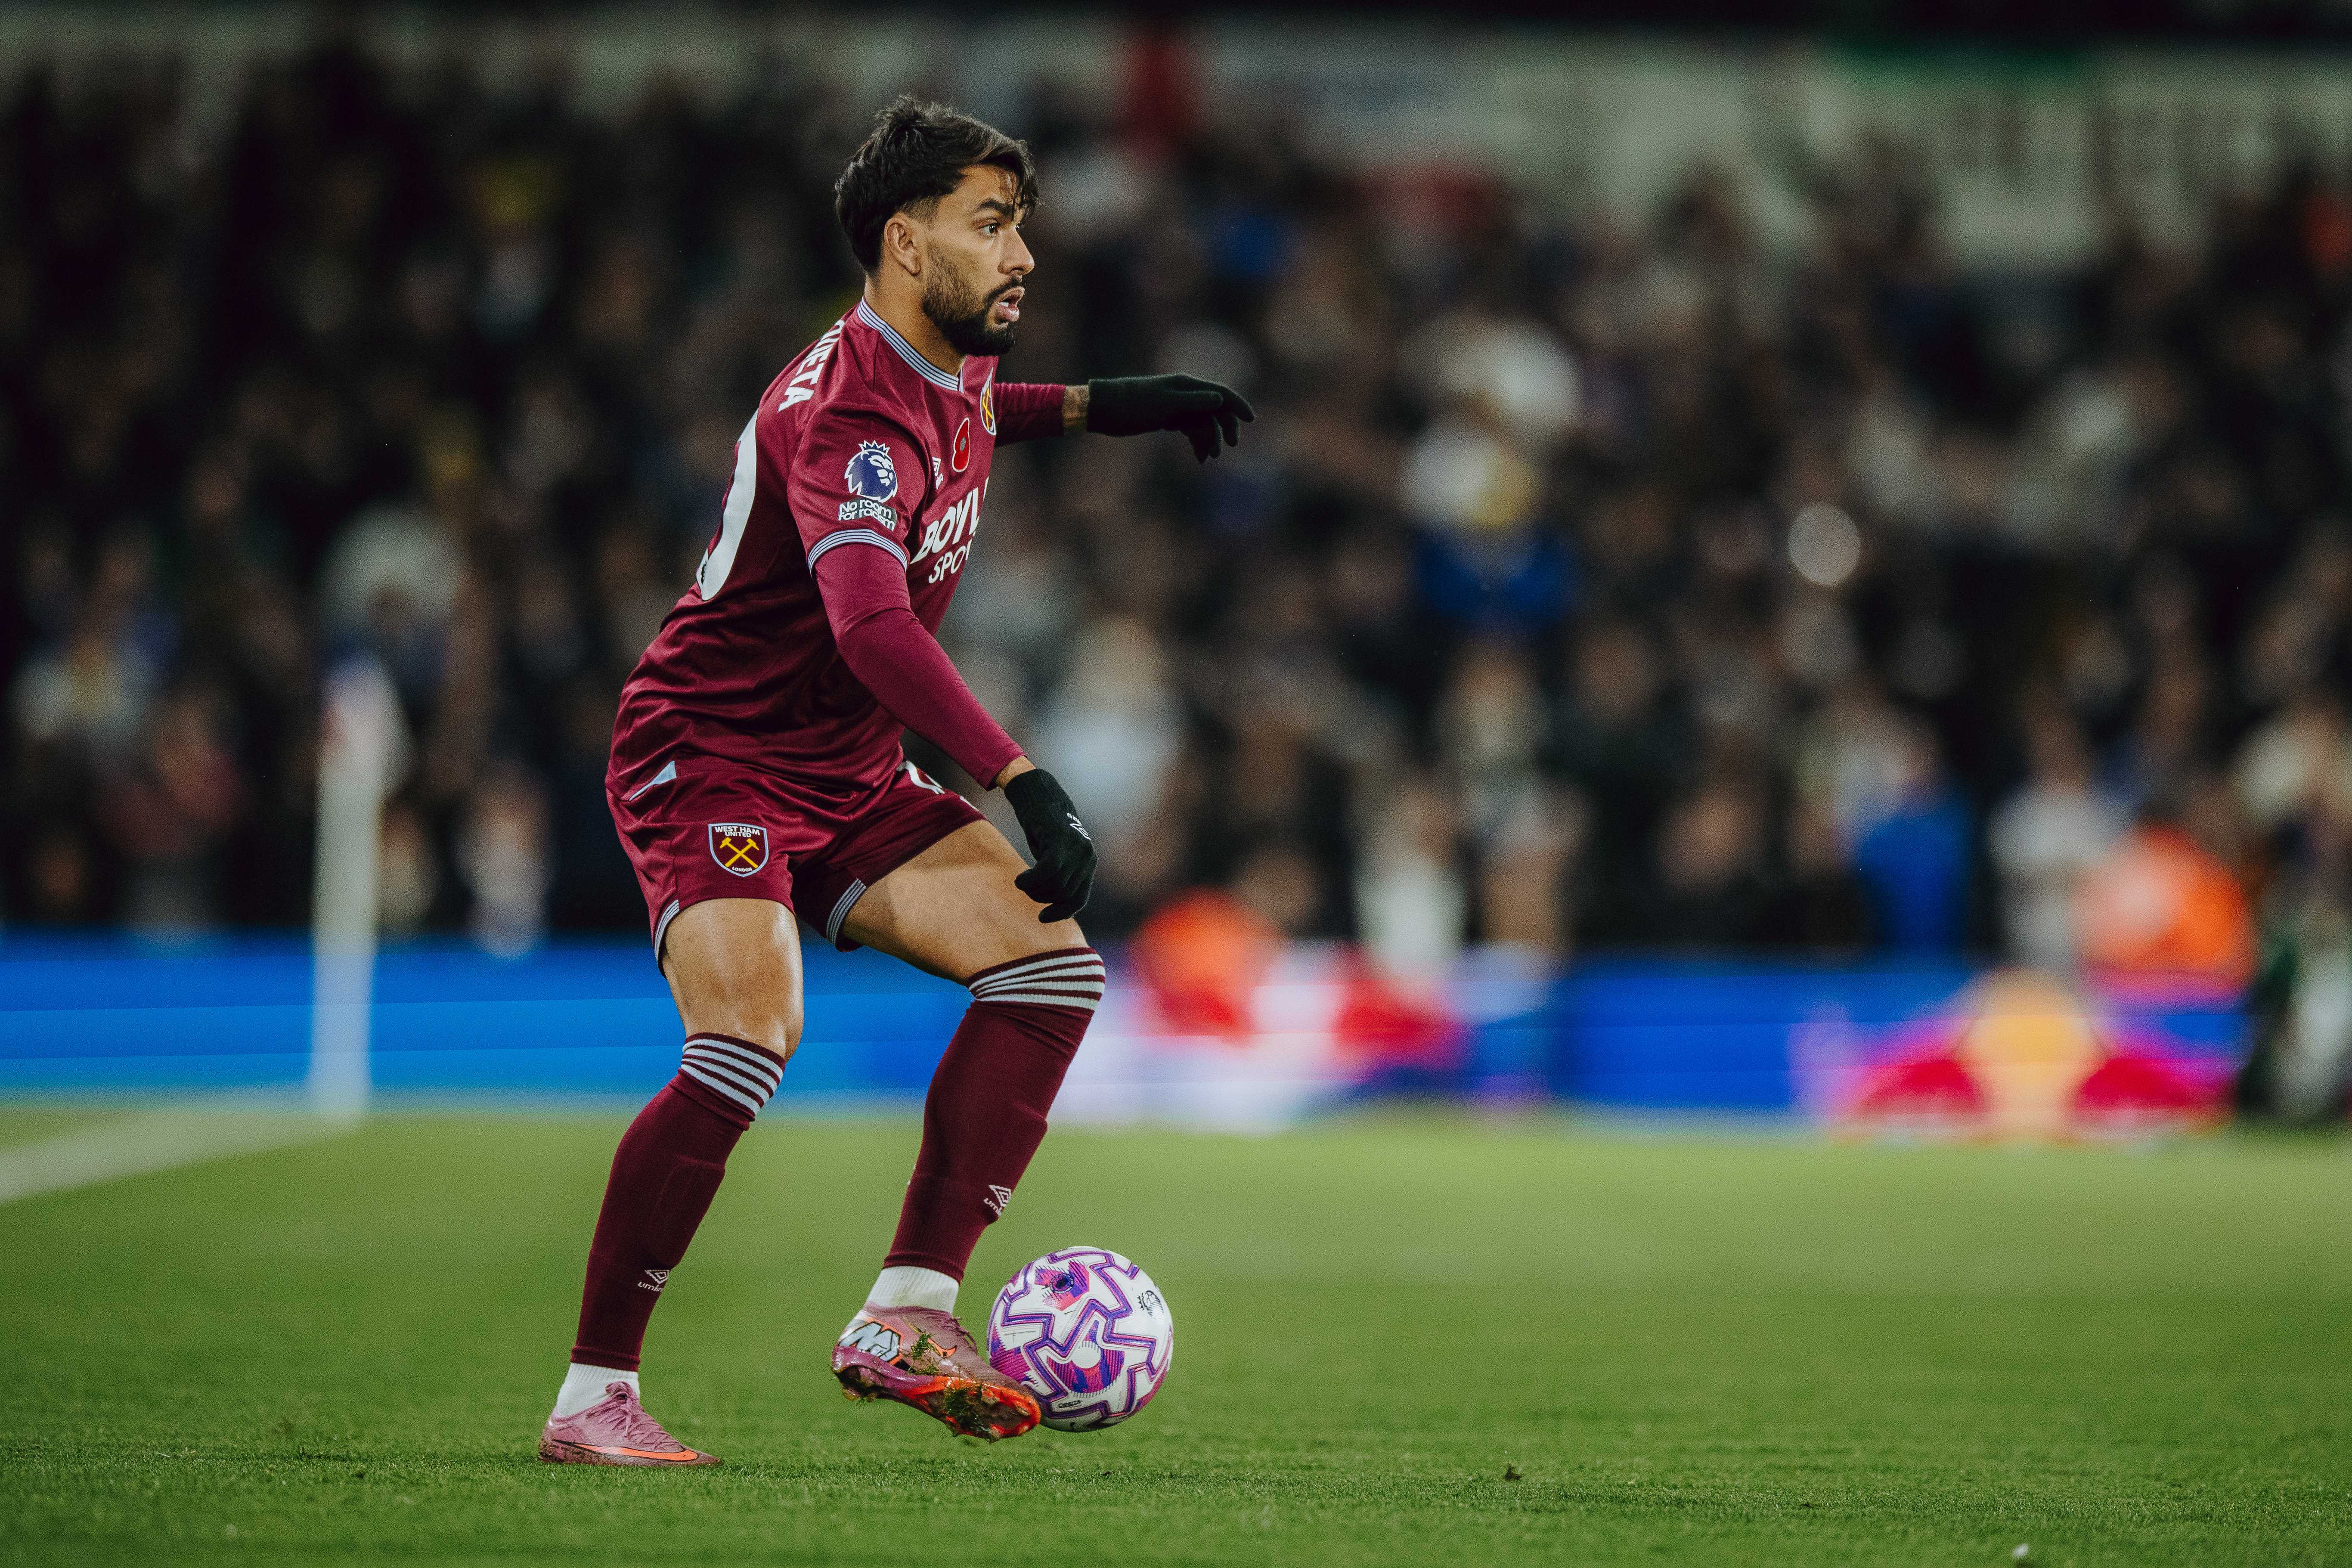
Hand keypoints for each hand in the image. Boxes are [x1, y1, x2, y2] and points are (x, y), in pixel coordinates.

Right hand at [1002, 767, 1096, 922]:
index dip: (1061, 913)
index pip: (1079, 899)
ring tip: (1022, 882)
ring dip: (1034, 890)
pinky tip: (1020, 880)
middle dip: (1041, 897)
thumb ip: (1059, 876)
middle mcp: (1087, 857)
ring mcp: (1076, 849)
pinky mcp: (1061, 841)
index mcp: (1088, 863)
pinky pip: (1047, 872)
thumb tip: (1053, 901)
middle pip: (1063, 894)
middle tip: (1026, 888)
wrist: (1039, 795)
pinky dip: (1031, 880)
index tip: (1042, 918)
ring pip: (1055, 885)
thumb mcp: (1055, 855)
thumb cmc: (1044, 828)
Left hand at [1085, 374, 1254, 460]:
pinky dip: (1196, 442)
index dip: (1237, 405)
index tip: (1252, 420)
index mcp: (1185, 385)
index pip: (1220, 392)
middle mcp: (1184, 393)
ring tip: (1207, 458)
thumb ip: (1192, 402)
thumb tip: (1219, 399)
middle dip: (1224, 428)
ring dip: (1208, 439)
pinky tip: (1199, 458)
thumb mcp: (1163, 405)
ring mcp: (1176, 406)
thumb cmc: (1131, 405)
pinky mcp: (1168, 418)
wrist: (1103, 409)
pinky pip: (1190, 429)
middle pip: (1214, 409)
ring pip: (1202, 422)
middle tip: (1230, 447)